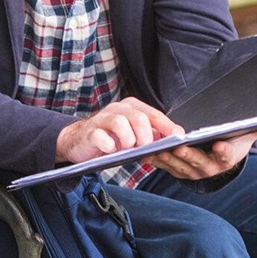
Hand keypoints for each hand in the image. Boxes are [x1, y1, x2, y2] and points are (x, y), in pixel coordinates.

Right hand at [55, 97, 178, 163]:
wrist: (78, 141)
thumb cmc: (109, 138)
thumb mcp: (132, 133)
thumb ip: (150, 133)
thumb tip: (172, 137)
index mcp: (130, 107)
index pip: (153, 114)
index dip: (167, 126)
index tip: (178, 137)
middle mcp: (117, 109)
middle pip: (139, 118)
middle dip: (146, 137)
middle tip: (143, 149)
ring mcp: (102, 119)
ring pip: (121, 124)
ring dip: (127, 141)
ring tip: (125, 149)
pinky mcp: (90, 131)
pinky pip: (102, 137)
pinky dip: (109, 147)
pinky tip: (110, 150)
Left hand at [145, 129, 256, 180]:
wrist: (213, 152)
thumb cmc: (231, 138)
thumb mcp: (247, 132)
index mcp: (227, 158)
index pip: (227, 155)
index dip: (224, 151)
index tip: (219, 145)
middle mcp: (209, 168)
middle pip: (198, 162)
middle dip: (188, 155)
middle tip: (180, 147)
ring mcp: (190, 170)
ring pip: (177, 165)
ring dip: (167, 157)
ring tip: (159, 147)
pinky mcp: (175, 169)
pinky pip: (163, 165)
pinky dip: (155, 159)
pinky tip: (146, 151)